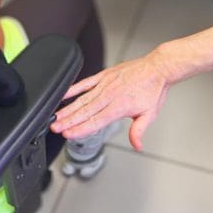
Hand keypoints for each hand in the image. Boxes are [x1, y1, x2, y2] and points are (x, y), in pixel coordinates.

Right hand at [51, 51, 173, 150]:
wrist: (158, 67)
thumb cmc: (153, 89)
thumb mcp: (150, 113)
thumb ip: (138, 130)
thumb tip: (136, 145)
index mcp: (120, 106)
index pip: (96, 121)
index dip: (81, 129)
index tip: (68, 134)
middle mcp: (110, 95)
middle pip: (85, 111)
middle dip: (68, 121)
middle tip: (55, 127)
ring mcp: (106, 84)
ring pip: (83, 99)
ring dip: (68, 109)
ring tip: (56, 117)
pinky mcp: (104, 75)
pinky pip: (86, 83)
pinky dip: (74, 88)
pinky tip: (64, 95)